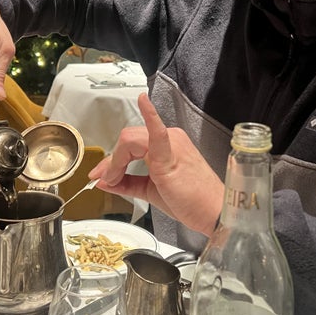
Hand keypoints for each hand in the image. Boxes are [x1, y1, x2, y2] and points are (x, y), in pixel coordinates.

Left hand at [88, 93, 222, 235]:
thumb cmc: (191, 201)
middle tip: (105, 179)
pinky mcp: (171, 154)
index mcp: (167, 144)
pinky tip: (143, 101)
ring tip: (113, 179)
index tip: (102, 176)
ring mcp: (171, 143)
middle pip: (128, 140)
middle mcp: (170, 138)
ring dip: (116, 160)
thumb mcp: (151, 191)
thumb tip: (104, 180)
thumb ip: (127, 184)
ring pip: (131, 140)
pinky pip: (157, 131)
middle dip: (112, 161)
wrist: (213, 213)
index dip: (113, 160)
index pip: (131, 144)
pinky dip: (150, 116)